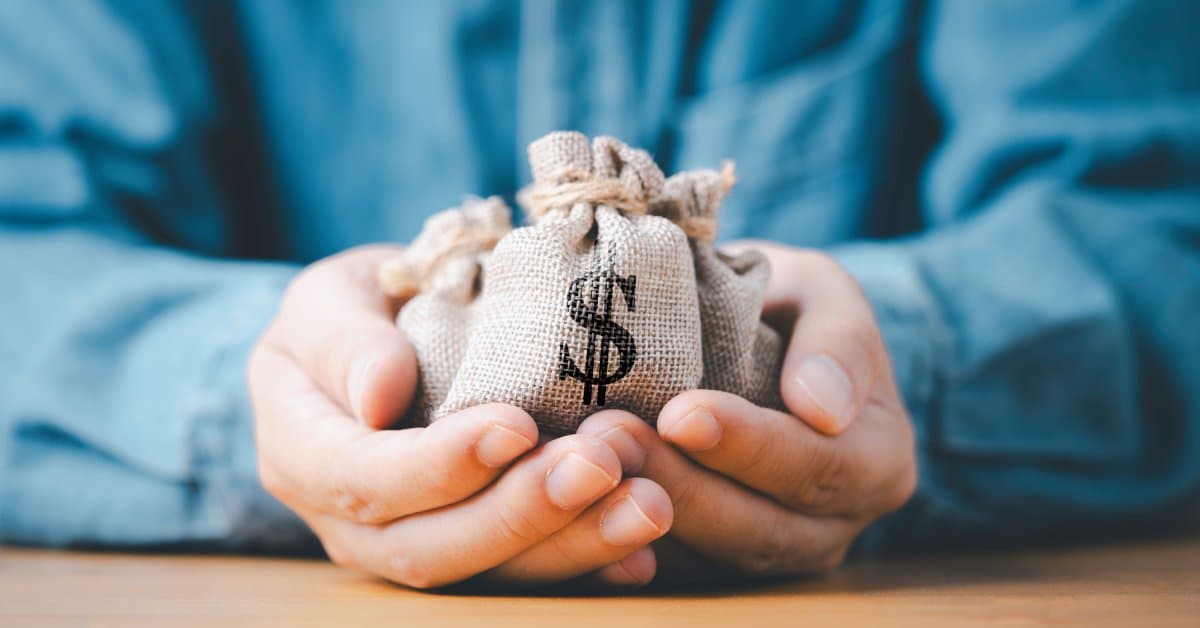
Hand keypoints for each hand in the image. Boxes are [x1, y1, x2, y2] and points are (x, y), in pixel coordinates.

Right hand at [248, 246, 672, 588]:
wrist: (379, 344)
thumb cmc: (356, 310)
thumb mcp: (331, 298)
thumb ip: (344, 339)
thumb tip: (378, 397)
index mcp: (301, 452)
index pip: (365, 477)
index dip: (440, 464)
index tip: (518, 425)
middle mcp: (348, 521)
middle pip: (429, 547)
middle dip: (523, 513)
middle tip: (603, 464)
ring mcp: (408, 547)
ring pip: (485, 573)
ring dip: (571, 544)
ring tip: (647, 504)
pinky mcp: (467, 553)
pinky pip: (522, 576)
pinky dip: (586, 567)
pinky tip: (643, 554)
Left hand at [578, 244, 914, 581]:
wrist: (764, 344)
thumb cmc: (792, 309)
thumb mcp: (824, 295)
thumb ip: (837, 340)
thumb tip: (822, 406)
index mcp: (877, 460)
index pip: (816, 467)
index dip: (747, 447)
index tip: (681, 413)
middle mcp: (834, 524)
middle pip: (758, 527)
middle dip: (678, 485)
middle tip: (608, 436)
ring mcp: (777, 552)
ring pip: (711, 557)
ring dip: (641, 515)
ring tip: (582, 462)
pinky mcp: (720, 562)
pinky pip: (676, 569)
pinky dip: (624, 543)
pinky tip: (575, 507)